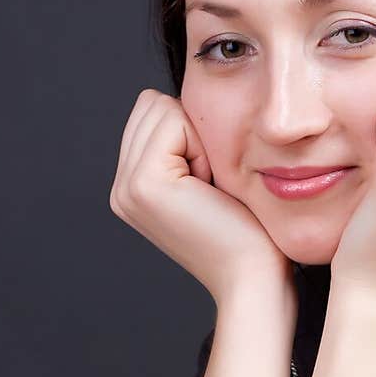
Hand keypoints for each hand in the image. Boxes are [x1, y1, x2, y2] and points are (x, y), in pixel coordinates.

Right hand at [109, 90, 295, 302]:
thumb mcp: (211, 177)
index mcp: (132, 186)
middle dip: (193, 133)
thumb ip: (186, 142)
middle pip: (152, 103)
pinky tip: (209, 188)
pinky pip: (173, 120)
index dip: (194, 134)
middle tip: (212, 186)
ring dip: (199, 141)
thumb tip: (180, 98)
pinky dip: (201, 147)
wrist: (255, 277)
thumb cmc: (251, 232)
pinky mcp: (142, 184)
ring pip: (162, 107)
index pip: (153, 109)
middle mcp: (120, 188)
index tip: (212, 184)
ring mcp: (125, 187)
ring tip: (211, 189)